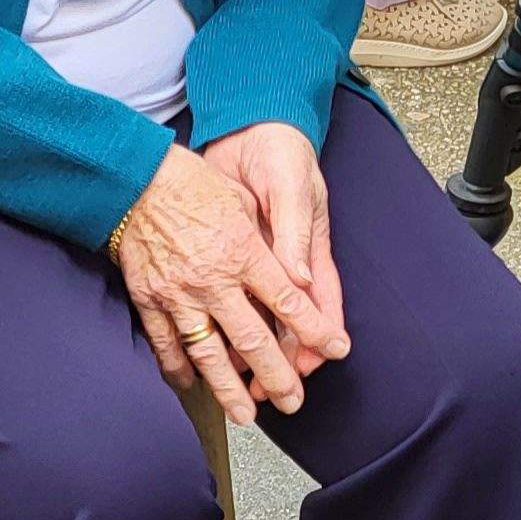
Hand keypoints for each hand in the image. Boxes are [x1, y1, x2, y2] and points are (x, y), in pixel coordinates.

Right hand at [110, 146, 343, 422]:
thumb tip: (298, 277)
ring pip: (209, 353)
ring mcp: (178, 295)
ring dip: (230, 389)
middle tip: (294, 401)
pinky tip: (192, 386)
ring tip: (247, 415)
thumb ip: (271, 242)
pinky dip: (179, 369)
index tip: (335, 350)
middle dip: (277, 376)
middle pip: (253, 339)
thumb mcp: (243, 202)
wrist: (133, 180)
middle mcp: (213, 280)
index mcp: (242, 252)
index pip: (289, 302)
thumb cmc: (192, 185)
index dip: (315, 330)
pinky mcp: (149, 300)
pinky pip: (166, 344)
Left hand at [198, 122, 348, 363]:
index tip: (312, 364)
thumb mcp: (293, 188)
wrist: (248, 126)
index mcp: (305, 249)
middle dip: (282, 358)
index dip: (315, 336)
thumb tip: (299, 281)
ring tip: (241, 385)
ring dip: (249, 350)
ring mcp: (254, 260)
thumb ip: (295, 233)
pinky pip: (226, 296)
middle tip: (277, 393)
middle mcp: (281, 261)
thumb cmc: (280, 154)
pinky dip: (217, 320)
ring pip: (254, 315)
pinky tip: (204, 348)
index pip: (316, 302)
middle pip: (284, 320)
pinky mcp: (228, 254)